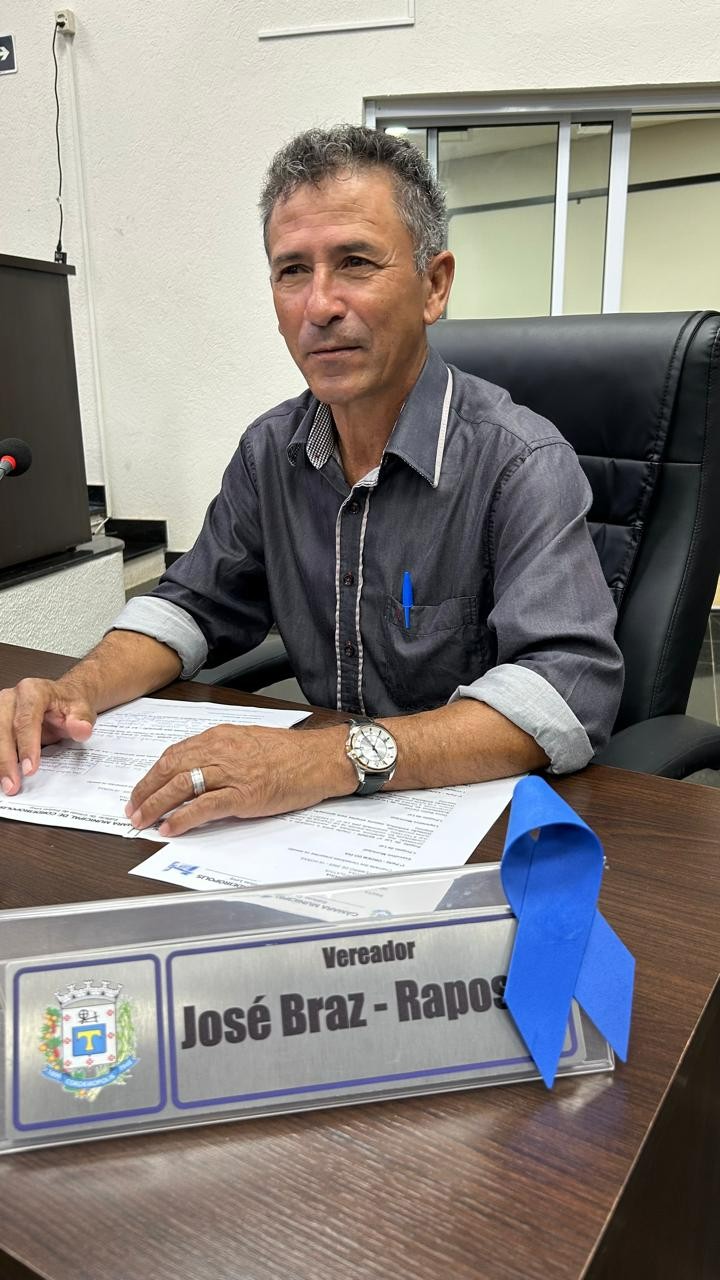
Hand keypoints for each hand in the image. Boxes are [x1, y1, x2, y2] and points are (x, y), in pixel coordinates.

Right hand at [0, 678, 95, 794]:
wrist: (61, 698)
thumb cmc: (68, 704)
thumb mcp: (82, 710)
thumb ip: (81, 721)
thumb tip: (81, 730)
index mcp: (33, 691)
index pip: (26, 720)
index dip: (27, 745)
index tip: (30, 768)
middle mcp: (12, 697)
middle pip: (3, 728)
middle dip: (6, 759)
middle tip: (13, 784)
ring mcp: (1, 707)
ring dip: (0, 761)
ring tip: (7, 784)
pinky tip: (3, 772)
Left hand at [125, 723, 352, 836]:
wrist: (319, 759)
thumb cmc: (290, 753)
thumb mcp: (248, 742)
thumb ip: (221, 753)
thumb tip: (197, 772)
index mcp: (219, 737)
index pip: (174, 754)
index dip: (152, 774)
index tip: (141, 789)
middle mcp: (220, 751)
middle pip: (170, 769)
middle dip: (146, 791)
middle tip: (133, 809)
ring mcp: (231, 773)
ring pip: (181, 787)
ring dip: (156, 806)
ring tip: (142, 821)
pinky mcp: (243, 794)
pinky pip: (204, 806)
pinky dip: (182, 818)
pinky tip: (170, 828)